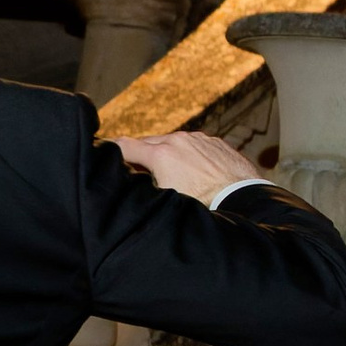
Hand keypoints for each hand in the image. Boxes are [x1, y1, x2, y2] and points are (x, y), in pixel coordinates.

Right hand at [115, 130, 263, 201]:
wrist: (243, 201)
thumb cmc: (204, 206)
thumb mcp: (164, 200)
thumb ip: (143, 186)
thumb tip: (128, 186)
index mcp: (161, 154)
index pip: (124, 146)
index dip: (110, 152)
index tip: (103, 157)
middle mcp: (178, 140)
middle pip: (147, 142)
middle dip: (138, 154)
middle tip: (133, 170)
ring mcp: (199, 139)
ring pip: (172, 143)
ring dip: (166, 154)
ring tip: (167, 173)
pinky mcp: (216, 143)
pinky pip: (194, 145)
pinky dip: (188, 154)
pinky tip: (193, 171)